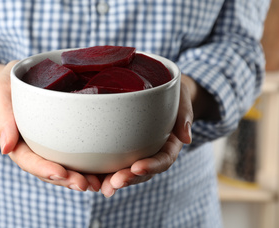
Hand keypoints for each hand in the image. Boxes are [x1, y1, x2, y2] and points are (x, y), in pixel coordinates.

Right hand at [0, 61, 101, 191]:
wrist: (24, 74)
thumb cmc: (9, 82)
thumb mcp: (0, 92)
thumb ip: (3, 116)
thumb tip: (6, 148)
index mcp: (17, 142)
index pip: (28, 160)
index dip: (44, 169)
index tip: (60, 174)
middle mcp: (35, 148)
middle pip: (49, 169)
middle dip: (66, 180)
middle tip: (85, 184)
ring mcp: (50, 146)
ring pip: (64, 167)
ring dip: (79, 178)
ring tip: (97, 183)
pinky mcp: (64, 138)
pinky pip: (75, 154)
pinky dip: (88, 165)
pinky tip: (102, 171)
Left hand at [99, 76, 193, 196]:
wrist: (161, 93)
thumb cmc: (172, 93)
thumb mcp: (182, 96)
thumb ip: (184, 113)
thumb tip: (186, 138)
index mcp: (169, 144)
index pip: (163, 159)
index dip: (152, 166)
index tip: (137, 167)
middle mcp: (153, 152)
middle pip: (144, 171)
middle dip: (130, 178)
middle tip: (115, 182)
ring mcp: (138, 153)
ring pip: (128, 172)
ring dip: (115, 181)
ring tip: (102, 187)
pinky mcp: (122, 149)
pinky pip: (114, 163)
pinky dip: (104, 173)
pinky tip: (92, 179)